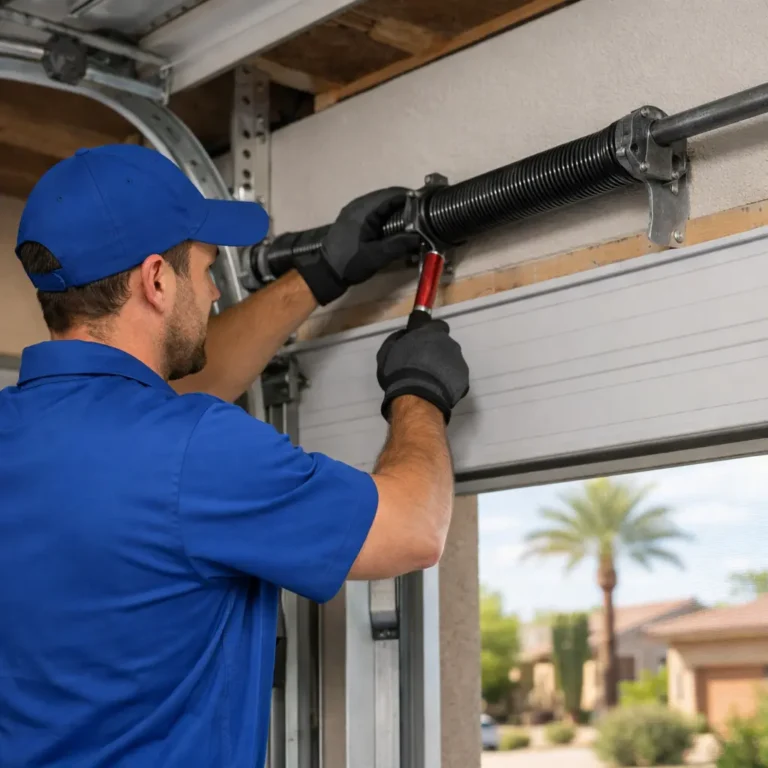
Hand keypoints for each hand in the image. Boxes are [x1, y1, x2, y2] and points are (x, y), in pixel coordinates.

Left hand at [295, 187, 421, 304]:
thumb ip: (399, 244)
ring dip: (394, 208)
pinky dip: (384, 213)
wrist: (326, 272)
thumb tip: (420, 236)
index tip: (425, 206)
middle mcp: (357, 205)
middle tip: (421, 214)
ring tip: (411, 219)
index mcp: (363, 210)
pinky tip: (393, 224)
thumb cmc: (351, 264)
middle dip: (404, 203)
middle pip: (386, 196)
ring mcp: (353, 210)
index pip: (391, 195)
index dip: (409, 198)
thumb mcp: (377, 256)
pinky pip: (372, 209)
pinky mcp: (351, 218)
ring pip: (379, 202)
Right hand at [376, 318, 469, 423]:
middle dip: (436, 351)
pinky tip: (437, 389)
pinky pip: (456, 377)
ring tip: (430, 380)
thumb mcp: (388, 351)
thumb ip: (398, 338)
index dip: (429, 333)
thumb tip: (404, 335)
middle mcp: (449, 342)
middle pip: (444, 344)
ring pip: (451, 360)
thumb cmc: (399, 371)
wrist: (417, 398)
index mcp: (431, 331)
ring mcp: (459, 361)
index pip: (437, 325)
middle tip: (423, 364)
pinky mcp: (464, 379)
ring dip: (442, 366)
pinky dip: (448, 381)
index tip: (422, 342)